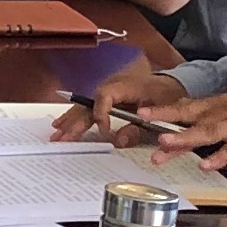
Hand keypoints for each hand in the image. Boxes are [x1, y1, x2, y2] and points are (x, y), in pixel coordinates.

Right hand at [59, 66, 184, 138]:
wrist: (170, 85)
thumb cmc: (166, 96)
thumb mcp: (159, 112)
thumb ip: (138, 128)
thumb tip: (117, 141)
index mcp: (125, 86)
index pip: (104, 96)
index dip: (101, 112)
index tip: (104, 130)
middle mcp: (111, 87)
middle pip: (88, 104)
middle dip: (75, 122)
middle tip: (62, 138)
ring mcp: (106, 92)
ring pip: (83, 106)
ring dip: (69, 120)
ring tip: (56, 134)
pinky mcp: (105, 99)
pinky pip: (86, 108)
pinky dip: (74, 117)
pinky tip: (61, 125)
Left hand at [150, 90, 226, 169]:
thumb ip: (207, 115)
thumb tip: (182, 116)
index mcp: (217, 104)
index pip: (185, 106)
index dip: (163, 110)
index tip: (140, 113)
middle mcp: (223, 111)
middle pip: (190, 115)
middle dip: (166, 119)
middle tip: (143, 122)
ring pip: (207, 131)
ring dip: (185, 138)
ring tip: (165, 144)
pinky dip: (219, 158)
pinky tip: (205, 166)